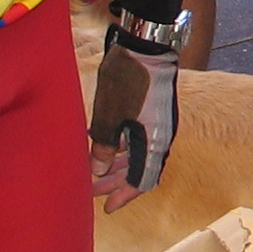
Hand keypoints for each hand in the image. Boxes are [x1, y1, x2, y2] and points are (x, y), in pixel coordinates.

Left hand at [91, 37, 177, 210]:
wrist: (145, 44)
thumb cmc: (128, 80)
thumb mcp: (109, 117)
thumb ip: (103, 147)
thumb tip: (98, 169)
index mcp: (154, 143)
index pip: (143, 180)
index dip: (124, 195)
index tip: (107, 207)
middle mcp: (159, 136)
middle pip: (139, 169)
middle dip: (115, 182)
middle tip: (93, 192)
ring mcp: (156, 122)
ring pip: (136, 153)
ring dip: (115, 164)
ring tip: (94, 173)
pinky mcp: (151, 110)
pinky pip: (136, 137)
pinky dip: (119, 146)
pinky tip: (101, 146)